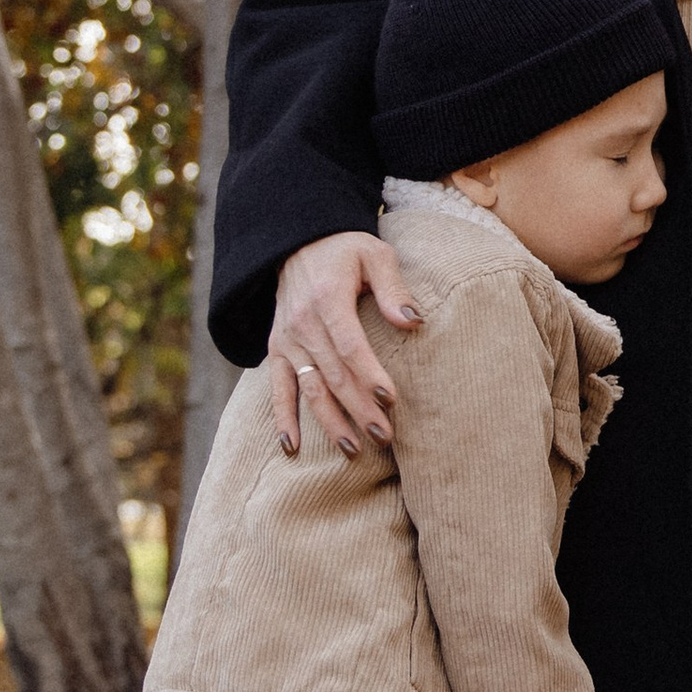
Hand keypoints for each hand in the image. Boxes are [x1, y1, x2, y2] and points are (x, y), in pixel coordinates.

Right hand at [268, 230, 418, 455]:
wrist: (297, 241)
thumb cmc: (346, 250)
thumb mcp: (375, 254)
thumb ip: (393, 288)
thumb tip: (413, 320)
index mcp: (328, 299)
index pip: (350, 346)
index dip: (369, 375)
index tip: (391, 400)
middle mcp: (302, 323)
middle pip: (334, 375)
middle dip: (359, 409)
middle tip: (385, 437)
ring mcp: (287, 339)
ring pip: (309, 388)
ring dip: (330, 422)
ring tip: (355, 449)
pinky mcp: (277, 349)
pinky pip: (277, 388)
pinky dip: (282, 419)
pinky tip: (292, 447)